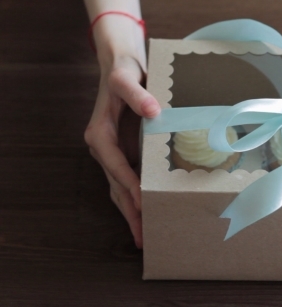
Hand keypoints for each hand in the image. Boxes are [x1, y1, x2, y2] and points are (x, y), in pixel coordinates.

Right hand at [84, 55, 159, 247]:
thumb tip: (153, 111)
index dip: (130, 185)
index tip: (142, 203)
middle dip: (130, 212)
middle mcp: (102, 149)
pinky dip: (134, 201)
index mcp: (100, 135)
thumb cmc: (123, 72)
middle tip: (143, 237)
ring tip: (143, 238)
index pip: (116, 166)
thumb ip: (138, 94)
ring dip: (131, 213)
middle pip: (116, 186)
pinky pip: (126, 183)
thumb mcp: (127, 78)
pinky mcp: (122, 156)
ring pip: (119, 190)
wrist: (119, 67)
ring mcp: (111, 155)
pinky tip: (144, 216)